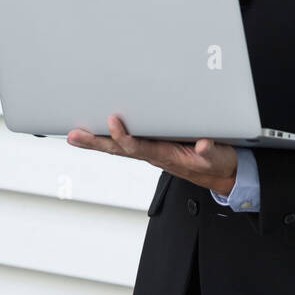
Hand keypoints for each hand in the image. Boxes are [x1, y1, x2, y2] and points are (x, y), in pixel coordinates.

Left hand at [67, 114, 238, 195]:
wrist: (220, 173)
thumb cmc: (217, 163)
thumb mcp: (218, 157)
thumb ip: (210, 151)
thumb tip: (203, 144)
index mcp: (166, 156)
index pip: (139, 146)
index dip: (124, 136)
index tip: (113, 120)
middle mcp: (153, 154)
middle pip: (119, 148)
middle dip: (95, 142)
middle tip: (73, 135)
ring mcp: (152, 151)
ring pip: (119, 147)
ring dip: (97, 141)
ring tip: (75, 134)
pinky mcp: (155, 146)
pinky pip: (128, 143)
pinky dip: (110, 138)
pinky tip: (97, 134)